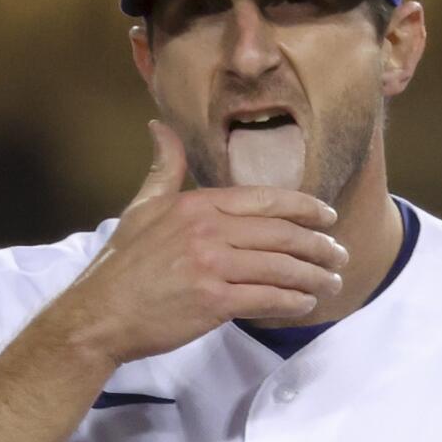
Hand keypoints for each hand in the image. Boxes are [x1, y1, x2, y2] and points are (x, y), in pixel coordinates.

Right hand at [50, 121, 347, 366]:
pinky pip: (268, 298)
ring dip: (315, 277)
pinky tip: (306, 305)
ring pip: (282, 267)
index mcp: (197, 204)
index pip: (265, 200)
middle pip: (282, 233)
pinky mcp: (214, 300)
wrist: (100, 314)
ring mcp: (211, 265)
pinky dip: (293, 302)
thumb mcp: (141, 208)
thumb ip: (164, 170)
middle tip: (341, 255)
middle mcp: (207, 230)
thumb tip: (160, 127)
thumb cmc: (121, 266)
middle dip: (320, 245)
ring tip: (334, 284)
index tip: (328, 216)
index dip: (304, 208)